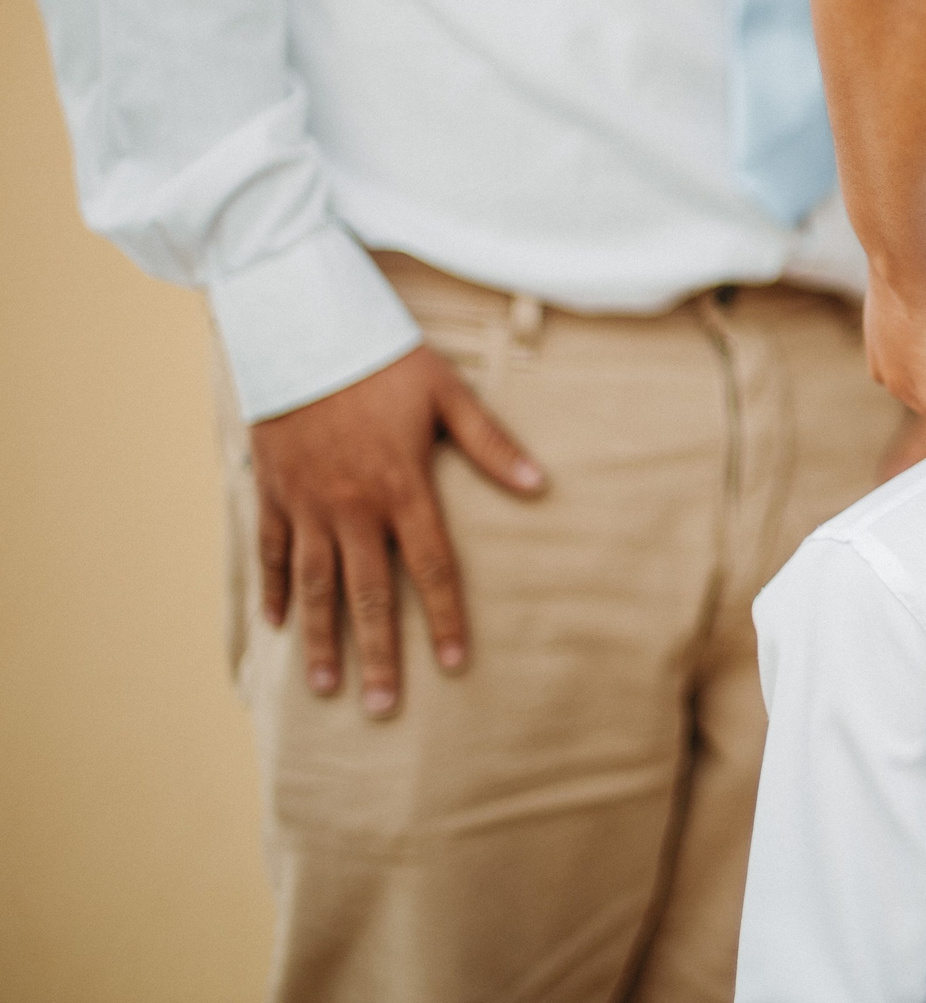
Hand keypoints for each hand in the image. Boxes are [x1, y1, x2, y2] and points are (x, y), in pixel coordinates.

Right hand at [251, 346, 544, 715]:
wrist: (302, 329)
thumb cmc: (384, 358)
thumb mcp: (448, 393)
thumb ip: (491, 444)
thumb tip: (542, 483)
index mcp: (402, 488)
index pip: (431, 567)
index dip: (445, 617)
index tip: (456, 664)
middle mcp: (352, 507)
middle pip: (367, 595)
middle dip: (378, 653)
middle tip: (384, 708)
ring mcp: (306, 503)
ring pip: (314, 586)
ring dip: (320, 639)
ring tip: (326, 687)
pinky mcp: (272, 491)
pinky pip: (272, 551)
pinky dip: (274, 589)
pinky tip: (276, 626)